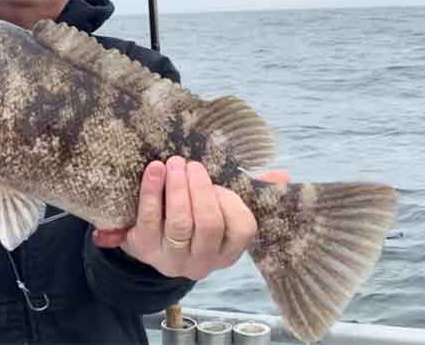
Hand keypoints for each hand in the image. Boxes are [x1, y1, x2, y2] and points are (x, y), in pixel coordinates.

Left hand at [93, 156, 289, 279]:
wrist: (149, 240)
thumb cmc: (192, 217)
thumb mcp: (220, 207)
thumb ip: (248, 191)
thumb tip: (281, 175)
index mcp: (228, 251)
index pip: (242, 229)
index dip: (231, 201)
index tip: (219, 181)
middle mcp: (202, 261)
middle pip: (208, 224)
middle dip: (201, 189)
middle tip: (191, 163)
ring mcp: (172, 259)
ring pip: (181, 224)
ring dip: (178, 188)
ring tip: (174, 162)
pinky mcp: (144, 249)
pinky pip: (150, 219)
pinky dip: (152, 191)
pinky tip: (155, 170)